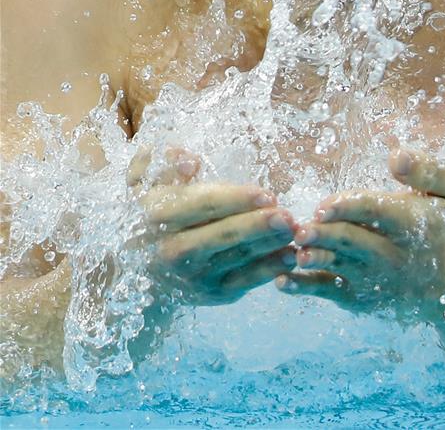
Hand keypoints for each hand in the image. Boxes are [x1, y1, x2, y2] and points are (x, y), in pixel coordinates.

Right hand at [127, 146, 297, 305]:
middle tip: (288, 216)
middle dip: (257, 226)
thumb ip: (162, 163)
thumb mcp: (144, 182)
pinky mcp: (211, 293)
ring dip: (269, 246)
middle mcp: (173, 250)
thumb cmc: (151, 214)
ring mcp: (193, 275)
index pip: (203, 205)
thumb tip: (190, 160)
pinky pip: (243, 281)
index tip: (266, 194)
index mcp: (159, 216)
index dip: (236, 199)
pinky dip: (268, 271)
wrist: (139, 271)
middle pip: (222, 235)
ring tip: (295, 231)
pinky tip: (289, 257)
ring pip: (237, 259)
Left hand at [275, 148, 444, 322]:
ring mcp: (377, 280)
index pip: (377, 213)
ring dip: (312, 259)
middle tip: (301, 228)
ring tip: (293, 252)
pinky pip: (330, 292)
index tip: (325, 205)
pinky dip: (305, 287)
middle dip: (325, 235)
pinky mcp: (362, 298)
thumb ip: (430, 170)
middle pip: (353, 243)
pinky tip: (282, 280)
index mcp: (413, 224)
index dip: (349, 208)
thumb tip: (396, 155)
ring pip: (338, 268)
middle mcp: (394, 255)